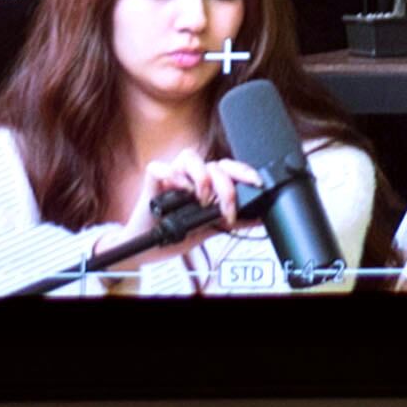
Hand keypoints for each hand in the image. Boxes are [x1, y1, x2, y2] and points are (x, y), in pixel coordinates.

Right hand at [124, 149, 265, 236]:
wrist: (146, 250)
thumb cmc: (175, 236)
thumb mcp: (210, 230)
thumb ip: (232, 222)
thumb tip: (260, 217)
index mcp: (206, 184)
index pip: (228, 168)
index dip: (243, 171)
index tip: (256, 183)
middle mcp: (190, 177)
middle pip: (213, 163)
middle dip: (225, 186)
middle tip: (226, 210)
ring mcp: (171, 178)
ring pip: (189, 157)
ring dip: (201, 177)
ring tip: (202, 200)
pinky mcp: (152, 184)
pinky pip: (159, 167)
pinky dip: (172, 175)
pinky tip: (183, 191)